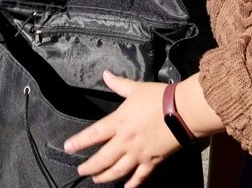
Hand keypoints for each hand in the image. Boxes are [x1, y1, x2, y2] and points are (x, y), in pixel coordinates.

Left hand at [63, 72, 178, 187]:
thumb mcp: (135, 88)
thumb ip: (118, 84)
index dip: (79, 142)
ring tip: (97, 179)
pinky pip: (140, 177)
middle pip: (102, 159)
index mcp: (119, 122)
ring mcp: (138, 154)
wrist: (183, 111)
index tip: (68, 148)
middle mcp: (125, 141)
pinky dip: (132, 184)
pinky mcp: (152, 161)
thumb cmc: (159, 98)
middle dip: (89, 166)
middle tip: (81, 170)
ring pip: (118, 171)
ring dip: (105, 177)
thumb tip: (105, 74)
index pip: (93, 134)